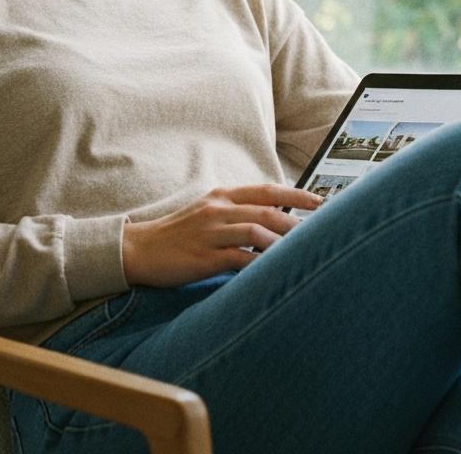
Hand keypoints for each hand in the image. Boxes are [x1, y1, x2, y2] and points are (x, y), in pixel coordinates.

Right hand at [121, 184, 323, 287]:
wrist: (139, 250)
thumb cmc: (177, 234)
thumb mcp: (207, 213)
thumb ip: (236, 212)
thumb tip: (271, 216)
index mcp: (221, 196)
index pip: (265, 190)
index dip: (295, 195)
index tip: (319, 202)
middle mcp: (217, 209)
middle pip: (266, 210)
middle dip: (297, 221)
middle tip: (322, 232)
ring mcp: (210, 232)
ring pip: (256, 231)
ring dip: (282, 242)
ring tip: (303, 252)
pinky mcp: (203, 257)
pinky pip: (239, 258)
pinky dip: (260, 263)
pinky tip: (275, 270)